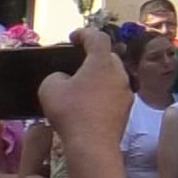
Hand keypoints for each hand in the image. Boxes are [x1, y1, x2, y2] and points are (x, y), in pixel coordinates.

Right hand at [41, 28, 132, 149]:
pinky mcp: (127, 108)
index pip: (98, 37)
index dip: (84, 33)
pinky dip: (102, 92)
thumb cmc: (71, 112)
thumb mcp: (50, 88)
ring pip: (112, 76)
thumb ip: (56, 76)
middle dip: (92, 57)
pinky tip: (89, 103)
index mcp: (103, 62)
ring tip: (81, 85)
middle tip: (76, 64)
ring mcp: (127, 91)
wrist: (93, 144)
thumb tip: (65, 79)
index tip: (73, 37)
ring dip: (99, 76)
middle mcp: (120, 73)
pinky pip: (114, 93)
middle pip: (107, 57)